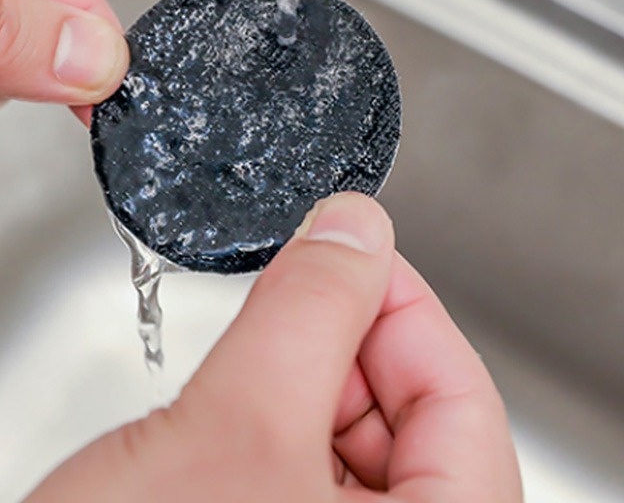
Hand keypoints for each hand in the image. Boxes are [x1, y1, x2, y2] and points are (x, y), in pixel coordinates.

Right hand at [27, 193, 521, 501]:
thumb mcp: (236, 425)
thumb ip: (308, 312)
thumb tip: (355, 228)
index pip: (464, 402)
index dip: (404, 306)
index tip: (350, 251)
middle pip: (414, 421)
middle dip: (348, 343)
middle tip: (293, 295)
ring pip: (355, 443)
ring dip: (306, 381)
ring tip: (251, 364)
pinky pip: (309, 470)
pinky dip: (277, 421)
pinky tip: (236, 412)